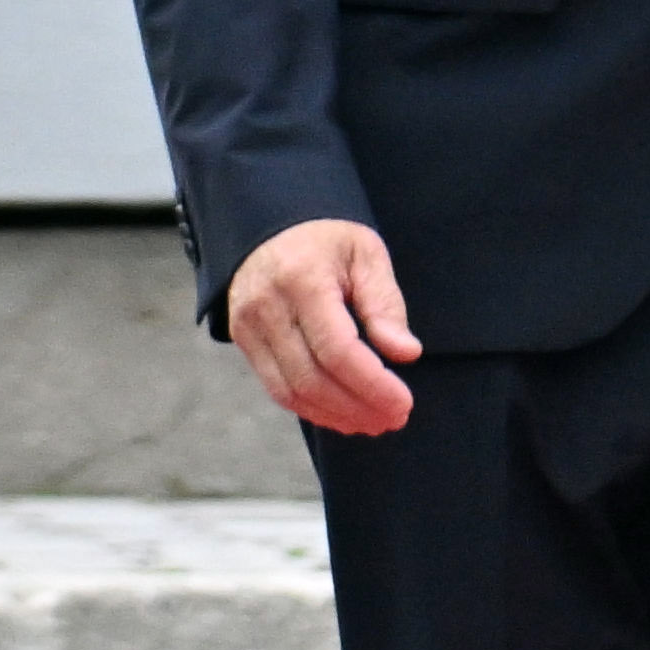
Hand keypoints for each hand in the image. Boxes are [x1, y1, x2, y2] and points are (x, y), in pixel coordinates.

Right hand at [221, 216, 420, 436]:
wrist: (269, 227)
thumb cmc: (327, 240)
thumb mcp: (366, 255)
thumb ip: (385, 304)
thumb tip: (406, 353)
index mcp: (303, 281)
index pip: (337, 349)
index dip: (372, 384)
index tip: (404, 404)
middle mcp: (268, 308)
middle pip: (312, 377)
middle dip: (357, 407)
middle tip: (394, 419)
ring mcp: (249, 327)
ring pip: (291, 390)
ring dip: (335, 415)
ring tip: (373, 423)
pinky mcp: (243, 342)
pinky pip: (276, 387)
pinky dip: (311, 408)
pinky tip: (342, 415)